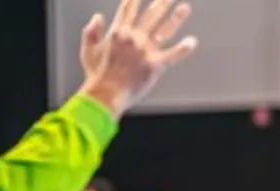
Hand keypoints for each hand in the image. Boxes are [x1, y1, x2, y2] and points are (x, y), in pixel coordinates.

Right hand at [77, 0, 197, 115]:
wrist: (106, 93)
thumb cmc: (97, 76)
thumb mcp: (88, 51)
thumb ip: (91, 32)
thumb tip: (97, 17)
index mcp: (117, 33)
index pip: (128, 10)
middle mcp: (133, 37)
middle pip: (150, 15)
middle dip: (161, 3)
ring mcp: (145, 50)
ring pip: (164, 30)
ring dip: (176, 18)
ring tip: (185, 8)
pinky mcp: (154, 64)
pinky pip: (172, 55)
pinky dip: (183, 49)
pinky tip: (192, 41)